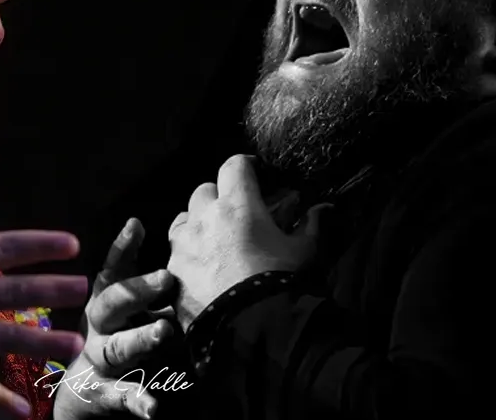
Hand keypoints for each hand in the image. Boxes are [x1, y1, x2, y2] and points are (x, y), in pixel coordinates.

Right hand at [51, 219, 175, 419]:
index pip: (112, 270)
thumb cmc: (112, 333)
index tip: (136, 227)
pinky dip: (138, 400)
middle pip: (112, 304)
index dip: (122, 249)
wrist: (81, 390)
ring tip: (164, 331)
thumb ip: (130, 270)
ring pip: (118, 347)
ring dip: (140, 338)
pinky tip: (154, 407)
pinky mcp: (104, 392)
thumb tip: (137, 223)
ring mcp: (100, 358)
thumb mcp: (118, 301)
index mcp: (103, 300)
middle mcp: (98, 326)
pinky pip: (122, 395)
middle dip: (137, 291)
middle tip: (166, 278)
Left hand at [167, 154, 319, 330]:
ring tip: (213, 240)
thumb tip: (323, 209)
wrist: (250, 331)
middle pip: (205, 190)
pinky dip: (186, 253)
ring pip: (183, 218)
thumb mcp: (304, 252)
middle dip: (219, 197)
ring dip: (197, 222)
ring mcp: (183, 245)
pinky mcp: (172, 271)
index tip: (253, 175)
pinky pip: (174, 251)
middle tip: (235, 214)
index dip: (245, 167)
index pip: (234, 166)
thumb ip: (311, 225)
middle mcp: (204, 218)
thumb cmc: (280, 284)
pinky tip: (201, 268)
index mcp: (238, 205)